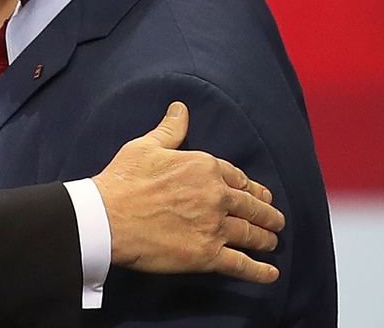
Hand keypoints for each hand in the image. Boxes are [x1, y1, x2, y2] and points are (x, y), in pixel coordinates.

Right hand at [92, 102, 284, 283]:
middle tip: (275, 220)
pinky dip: (259, 271)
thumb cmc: (123, 180)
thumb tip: (180, 109)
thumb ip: (170, 130)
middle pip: (251, 207)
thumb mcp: (146, 147)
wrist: (107, 217)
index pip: (238, 179)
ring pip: (251, 234)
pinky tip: (271, 273)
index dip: (251, 188)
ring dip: (265, 239)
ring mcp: (214, 227)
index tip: (260, 194)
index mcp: (205, 168)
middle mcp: (216, 196)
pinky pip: (241, 264)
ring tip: (272, 242)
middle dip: (267, 214)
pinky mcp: (206, 255)